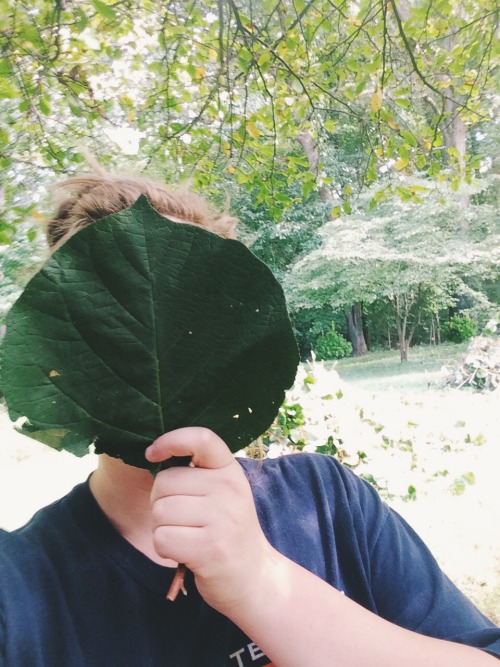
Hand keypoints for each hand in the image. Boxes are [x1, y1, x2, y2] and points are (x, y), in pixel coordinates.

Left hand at [145, 427, 276, 613]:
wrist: (254, 576)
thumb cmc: (228, 530)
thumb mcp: (223, 492)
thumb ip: (197, 473)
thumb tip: (154, 455)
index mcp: (229, 470)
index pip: (201, 438)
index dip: (170, 440)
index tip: (153, 453)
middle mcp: (228, 488)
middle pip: (164, 482)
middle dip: (160, 502)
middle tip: (182, 519)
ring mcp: (221, 518)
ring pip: (159, 511)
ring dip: (161, 528)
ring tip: (185, 536)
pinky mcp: (209, 548)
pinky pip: (162, 538)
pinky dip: (164, 548)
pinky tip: (184, 552)